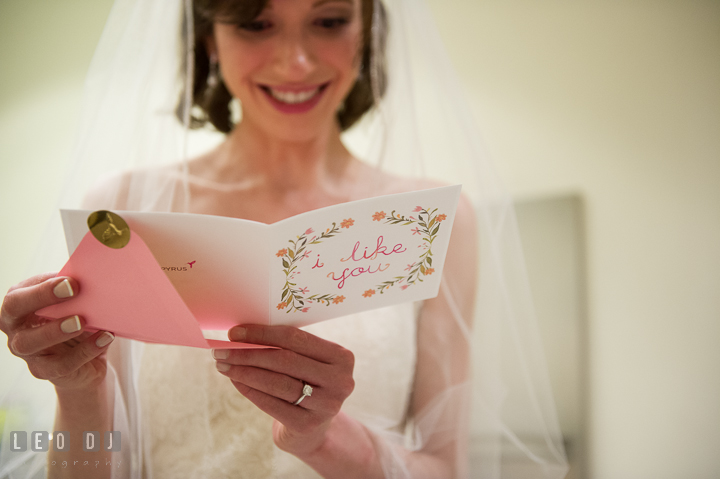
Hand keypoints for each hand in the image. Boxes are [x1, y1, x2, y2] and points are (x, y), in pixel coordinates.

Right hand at [1, 272, 114, 391]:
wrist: (86, 356)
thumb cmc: (75, 317)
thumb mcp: (73, 301)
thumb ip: (74, 289)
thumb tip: (92, 275)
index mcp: (19, 305)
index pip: (18, 296)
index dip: (41, 289)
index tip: (71, 282)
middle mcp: (16, 328)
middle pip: (14, 312)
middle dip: (42, 299)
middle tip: (74, 292)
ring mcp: (28, 352)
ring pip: (30, 343)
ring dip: (56, 330)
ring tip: (83, 321)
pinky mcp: (45, 371)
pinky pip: (62, 365)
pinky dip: (85, 351)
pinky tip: (104, 338)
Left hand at [212, 324, 354, 455]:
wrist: (314, 428)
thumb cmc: (306, 384)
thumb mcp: (308, 362)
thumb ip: (287, 347)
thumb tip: (242, 333)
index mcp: (342, 357)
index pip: (295, 339)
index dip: (262, 334)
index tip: (235, 332)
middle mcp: (340, 380)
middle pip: (285, 360)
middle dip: (248, 353)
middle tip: (221, 350)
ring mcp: (327, 405)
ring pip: (277, 382)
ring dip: (244, 372)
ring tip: (223, 365)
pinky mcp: (308, 424)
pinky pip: (271, 403)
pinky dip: (249, 390)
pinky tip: (235, 381)